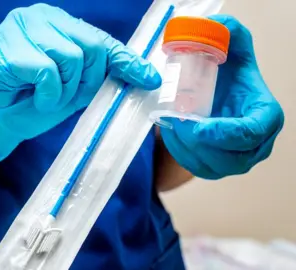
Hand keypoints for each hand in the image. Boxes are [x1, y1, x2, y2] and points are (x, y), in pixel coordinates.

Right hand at [0, 4, 160, 181]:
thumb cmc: (30, 103)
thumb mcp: (74, 88)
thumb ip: (101, 76)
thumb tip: (144, 75)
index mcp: (57, 22)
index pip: (100, 39)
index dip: (125, 61)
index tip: (148, 79)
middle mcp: (39, 16)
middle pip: (91, 47)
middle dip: (85, 81)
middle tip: (63, 96)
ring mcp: (20, 27)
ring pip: (71, 58)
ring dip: (63, 91)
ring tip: (44, 97)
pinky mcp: (7, 47)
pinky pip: (48, 72)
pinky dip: (46, 94)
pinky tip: (30, 97)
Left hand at [160, 15, 283, 179]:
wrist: (216, 93)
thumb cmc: (228, 74)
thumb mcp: (232, 48)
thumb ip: (229, 32)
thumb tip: (216, 25)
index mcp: (265, 116)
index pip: (252, 133)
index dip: (225, 134)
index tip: (198, 126)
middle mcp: (256, 144)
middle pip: (231, 158)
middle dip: (199, 143)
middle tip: (176, 122)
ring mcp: (237, 160)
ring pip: (212, 166)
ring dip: (186, 148)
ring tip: (170, 125)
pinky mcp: (217, 167)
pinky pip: (197, 168)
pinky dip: (180, 153)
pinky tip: (170, 133)